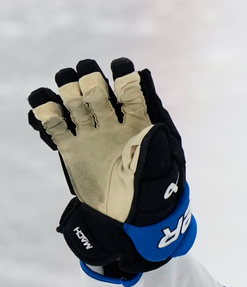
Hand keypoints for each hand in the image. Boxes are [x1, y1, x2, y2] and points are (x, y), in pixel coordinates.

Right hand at [28, 58, 194, 281]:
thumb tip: (152, 123)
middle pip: (97, 92)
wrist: (129, 220)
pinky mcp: (71, 150)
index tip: (121, 66)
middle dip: (90, 80)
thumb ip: (156, 139)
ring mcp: (91, 136)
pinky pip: (55, 126)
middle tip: (87, 80)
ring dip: (68, 91)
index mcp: (139, 124)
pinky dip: (46, 112)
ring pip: (74, 103)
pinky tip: (44, 105)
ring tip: (67, 92)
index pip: (130, 93)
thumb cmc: (154, 191)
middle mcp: (113, 125)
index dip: (125, 78)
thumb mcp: (163, 165)